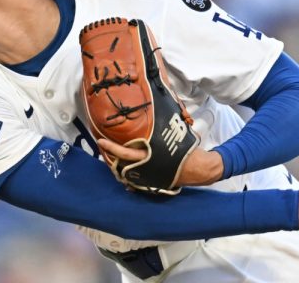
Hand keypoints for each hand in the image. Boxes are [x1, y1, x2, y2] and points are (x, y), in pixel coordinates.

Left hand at [97, 139, 222, 185]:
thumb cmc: (185, 149)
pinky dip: (127, 174)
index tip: (100, 141)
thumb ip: (158, 131)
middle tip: (101, 146)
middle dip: (109, 156)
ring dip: (115, 165)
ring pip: (124, 173)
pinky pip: (134, 180)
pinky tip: (121, 167)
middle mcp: (145, 168)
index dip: (111, 147)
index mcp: (150, 155)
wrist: (198, 169)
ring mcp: (146, 177)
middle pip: (120, 164)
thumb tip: (150, 114)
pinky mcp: (150, 183)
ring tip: (108, 155)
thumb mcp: (172, 135)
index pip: (125, 152)